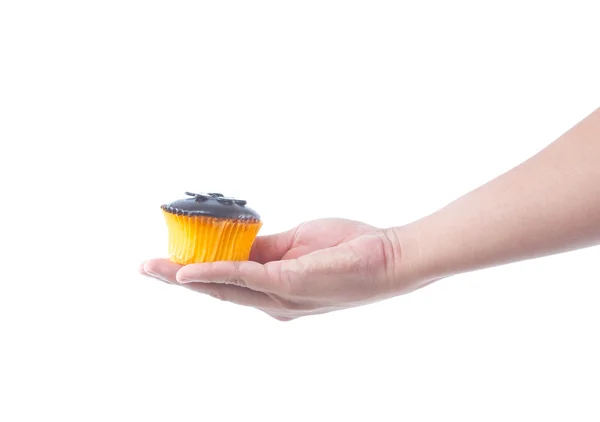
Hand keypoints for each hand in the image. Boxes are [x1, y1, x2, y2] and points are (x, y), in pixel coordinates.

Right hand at [140, 218, 429, 320]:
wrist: (387, 257)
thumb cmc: (349, 249)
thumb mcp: (297, 245)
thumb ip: (265, 248)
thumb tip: (238, 240)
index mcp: (274, 289)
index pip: (228, 280)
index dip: (197, 270)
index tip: (170, 258)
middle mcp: (273, 301)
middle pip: (217, 290)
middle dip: (179, 279)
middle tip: (146, 267)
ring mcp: (279, 296)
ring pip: (223, 288)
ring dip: (186, 277)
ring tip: (155, 268)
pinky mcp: (288, 285)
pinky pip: (243, 278)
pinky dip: (214, 273)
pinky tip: (188, 270)